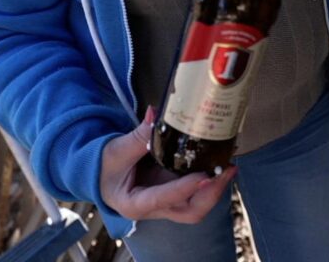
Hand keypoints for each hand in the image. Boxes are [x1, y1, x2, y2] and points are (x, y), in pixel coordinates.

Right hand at [99, 106, 237, 223]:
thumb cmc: (103, 166)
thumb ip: (137, 136)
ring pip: (197, 206)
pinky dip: (210, 181)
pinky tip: (220, 163)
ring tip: (229, 166)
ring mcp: (167, 203)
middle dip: (211, 194)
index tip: (204, 175)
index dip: (185, 189)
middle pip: (189, 212)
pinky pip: (196, 193)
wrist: (99, 175)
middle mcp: (155, 210)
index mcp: (135, 204)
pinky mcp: (174, 193)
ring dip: (215, 189)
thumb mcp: (116, 150)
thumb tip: (155, 115)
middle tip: (227, 170)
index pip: (163, 200)